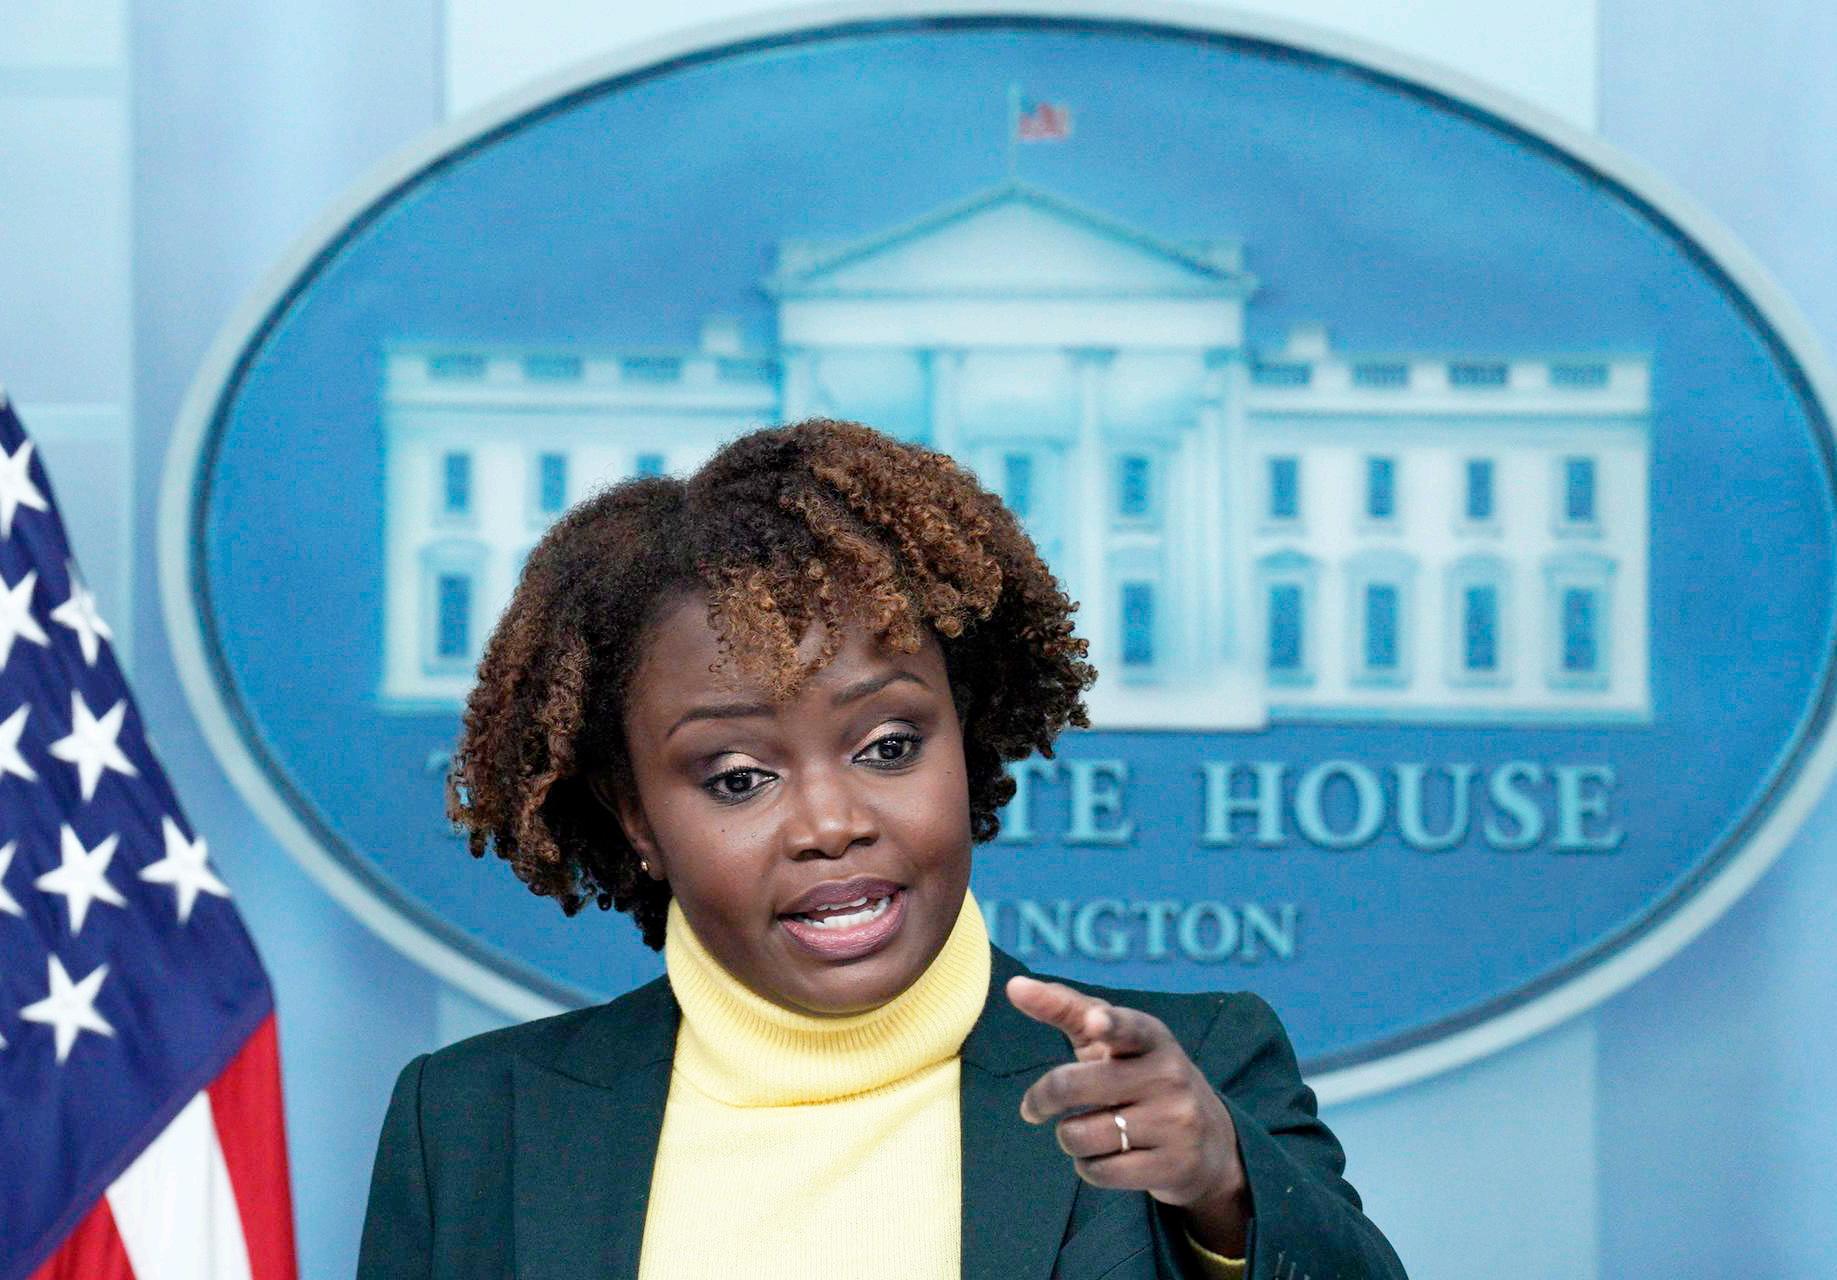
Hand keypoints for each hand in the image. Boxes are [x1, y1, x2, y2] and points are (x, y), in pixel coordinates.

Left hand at [1007, 974, 1251, 1257]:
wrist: (1211, 1143)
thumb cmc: (1143, 1078)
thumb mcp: (1116, 1040)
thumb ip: (1068, 1009)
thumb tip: (1015, 985)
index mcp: (1152, 1038)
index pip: (1129, 1027)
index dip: (1109, 1024)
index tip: (1094, 1022)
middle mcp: (1168, 1076)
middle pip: (1073, 1086)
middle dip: (1042, 1099)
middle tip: (1033, 1107)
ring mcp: (1174, 1123)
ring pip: (1079, 1135)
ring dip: (1070, 1137)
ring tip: (1091, 1131)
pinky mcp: (1172, 1167)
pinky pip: (1098, 1171)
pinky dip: (1089, 1167)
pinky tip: (1109, 1157)